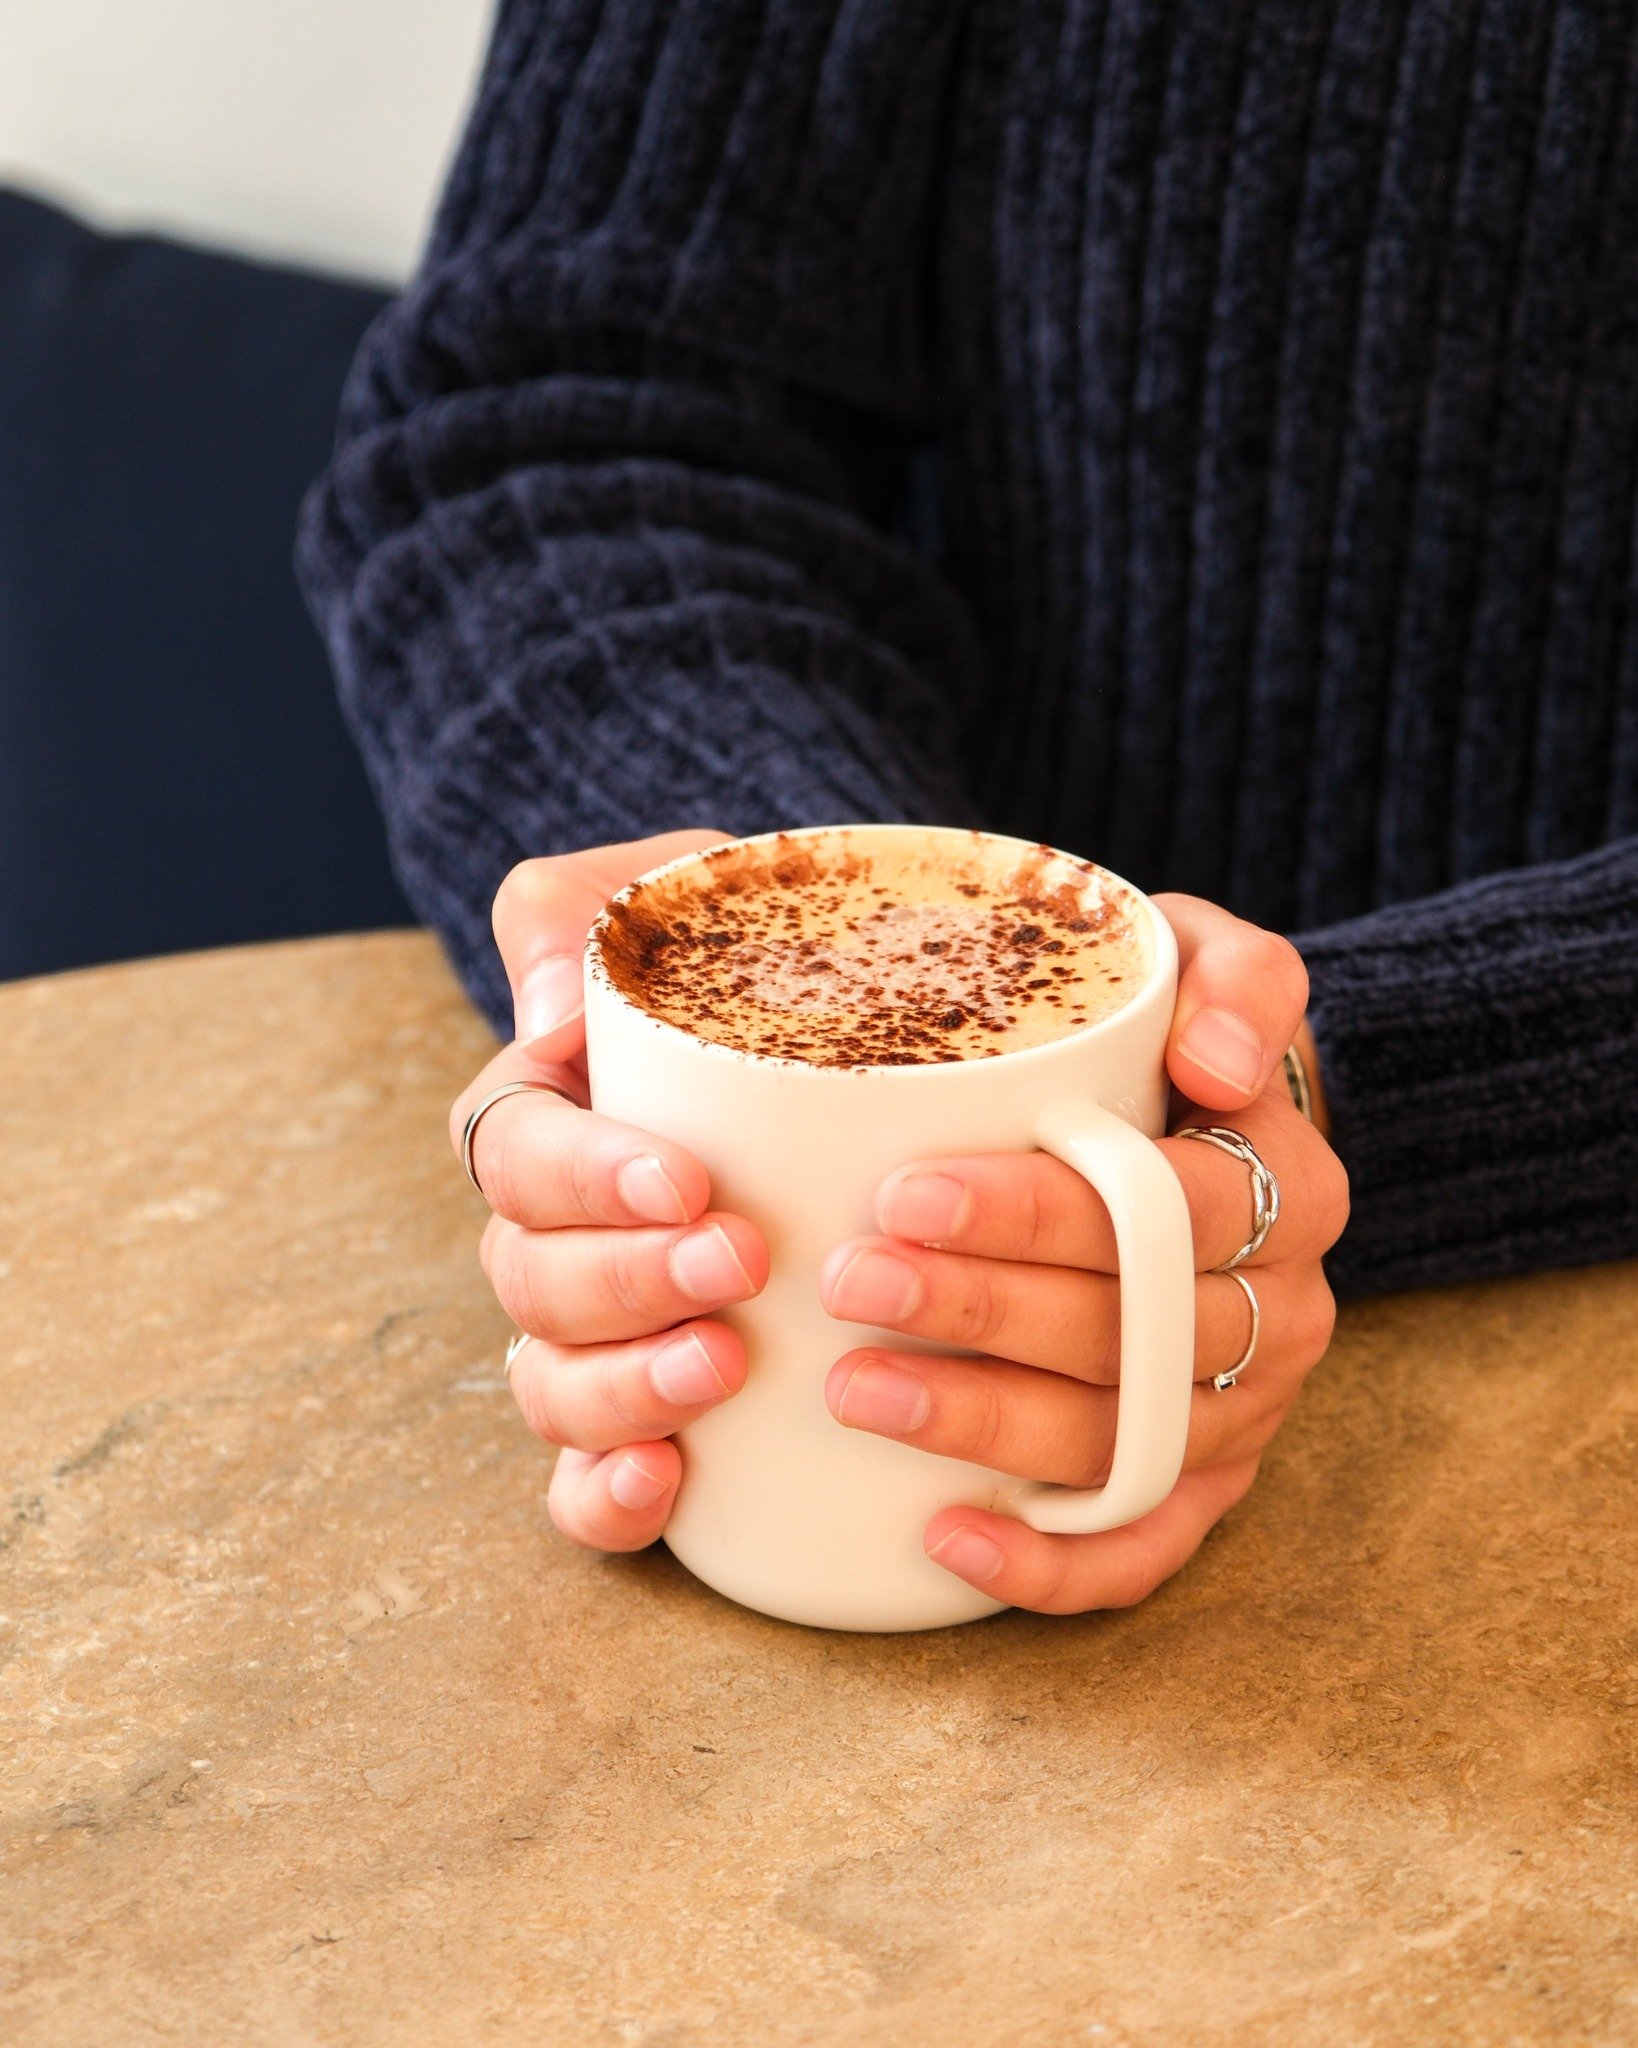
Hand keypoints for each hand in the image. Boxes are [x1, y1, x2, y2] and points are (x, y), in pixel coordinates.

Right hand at [449, 832, 768, 1551]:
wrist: (858, 1017)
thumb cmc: (759, 954)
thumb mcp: (681, 894)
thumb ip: (582, 911)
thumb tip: (547, 1013)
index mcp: (550, 1111)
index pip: (515, 1147)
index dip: (581, 1177)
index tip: (685, 1179)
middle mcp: (557, 1229)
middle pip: (529, 1277)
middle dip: (624, 1281)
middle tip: (736, 1262)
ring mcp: (599, 1328)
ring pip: (550, 1383)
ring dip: (621, 1387)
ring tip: (721, 1366)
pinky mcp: (653, 1410)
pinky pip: (586, 1478)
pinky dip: (603, 1495)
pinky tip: (660, 1485)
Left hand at [817, 894, 1348, 1614]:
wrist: (1214, 1133)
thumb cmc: (1172, 1043)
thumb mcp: (1214, 965)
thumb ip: (1236, 982)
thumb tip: (1219, 1063)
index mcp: (1289, 1189)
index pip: (1164, 1211)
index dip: (1036, 1212)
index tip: (907, 1192)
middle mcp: (1283, 1314)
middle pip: (1132, 1332)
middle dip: (981, 1312)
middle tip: (849, 1283)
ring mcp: (1244, 1413)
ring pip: (1122, 1443)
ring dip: (985, 1428)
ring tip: (856, 1393)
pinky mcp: (1202, 1487)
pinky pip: (1142, 1550)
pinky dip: (1050, 1568)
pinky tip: (941, 1540)